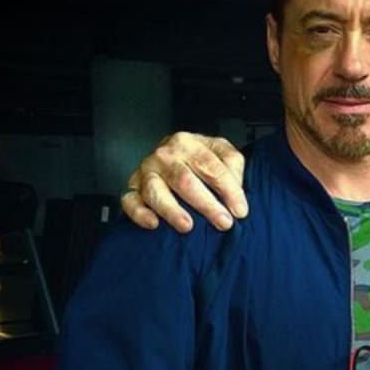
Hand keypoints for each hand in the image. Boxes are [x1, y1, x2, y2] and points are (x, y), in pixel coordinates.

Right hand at [120, 132, 247, 232]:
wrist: (175, 156)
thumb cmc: (201, 159)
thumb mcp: (223, 153)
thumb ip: (233, 167)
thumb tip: (237, 193)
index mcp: (188, 143)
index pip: (211, 166)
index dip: (229, 190)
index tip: (240, 211)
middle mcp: (164, 155)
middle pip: (184, 180)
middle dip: (206, 204)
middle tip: (223, 223)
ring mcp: (146, 171)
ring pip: (156, 191)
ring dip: (172, 210)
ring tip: (188, 226)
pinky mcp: (133, 188)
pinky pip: (130, 201)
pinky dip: (139, 213)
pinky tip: (153, 224)